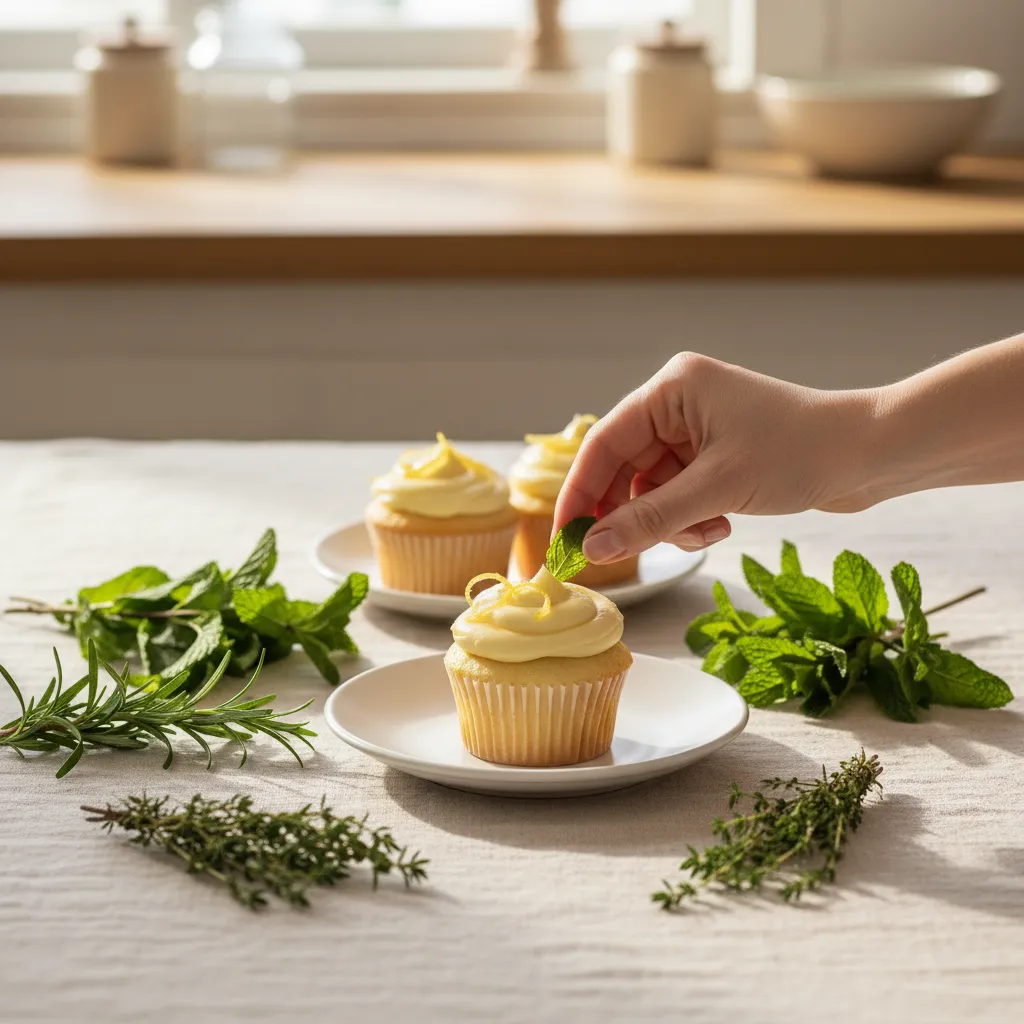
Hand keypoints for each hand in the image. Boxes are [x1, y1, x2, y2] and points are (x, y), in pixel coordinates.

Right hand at [554, 353, 874, 563]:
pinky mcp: (717, 456)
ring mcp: (698, 430)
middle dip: (630, 514)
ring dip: (668, 522)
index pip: (603, 444)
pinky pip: (679, 495)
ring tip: (704, 532)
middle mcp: (679, 404)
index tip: (563, 539)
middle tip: (621, 554)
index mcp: (671, 389)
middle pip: (624, 469)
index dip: (579, 494)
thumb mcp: (717, 489)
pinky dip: (690, 518)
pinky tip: (721, 525)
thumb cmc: (801, 452)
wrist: (873, 454)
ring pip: (652, 489)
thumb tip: (591, 549)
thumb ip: (649, 520)